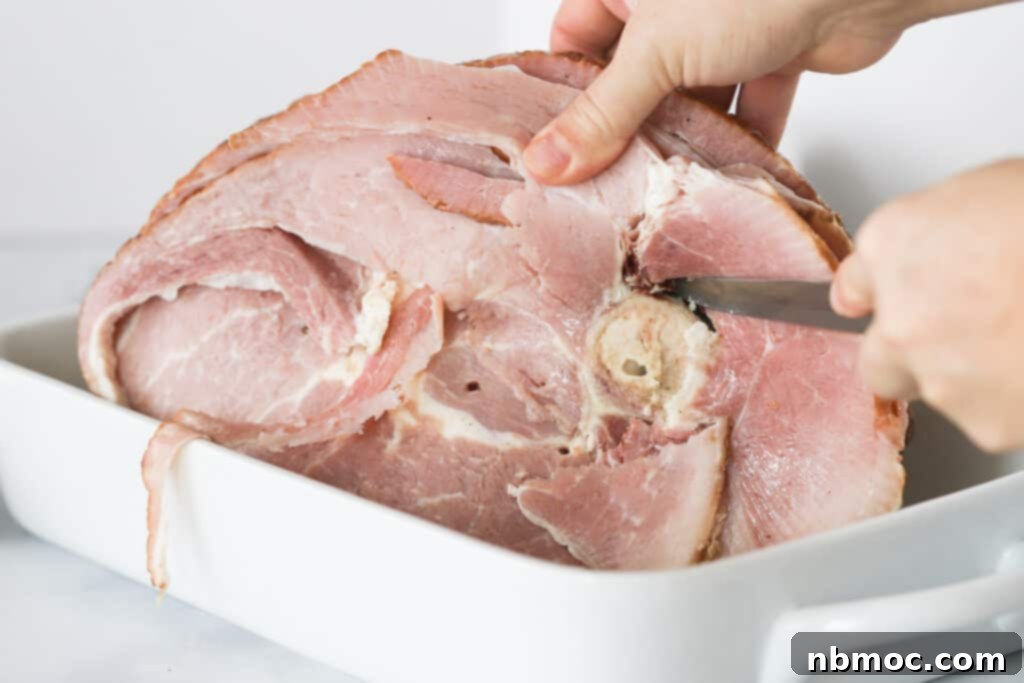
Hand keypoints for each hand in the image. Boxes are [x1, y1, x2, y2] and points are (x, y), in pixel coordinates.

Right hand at [524, 0, 1008, 184]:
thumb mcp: (657, 52)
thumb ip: (603, 114)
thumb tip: (546, 161)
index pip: (574, 37)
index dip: (566, 91)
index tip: (560, 144)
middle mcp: (673, 1)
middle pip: (633, 75)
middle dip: (630, 125)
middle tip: (614, 174)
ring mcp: (724, 24)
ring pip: (689, 94)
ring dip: (686, 138)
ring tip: (671, 182)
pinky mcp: (772, 49)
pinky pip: (746, 102)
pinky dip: (743, 137)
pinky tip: (734, 171)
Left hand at [831, 159, 1023, 451]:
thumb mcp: (997, 186)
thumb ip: (946, 226)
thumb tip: (943, 245)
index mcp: (896, 244)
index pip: (855, 283)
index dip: (880, 294)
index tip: (885, 301)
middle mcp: (899, 316)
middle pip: (879, 357)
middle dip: (913, 354)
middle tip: (973, 335)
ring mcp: (937, 375)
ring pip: (939, 392)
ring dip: (973, 377)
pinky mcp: (984, 422)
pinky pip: (991, 419)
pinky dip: (1015, 403)